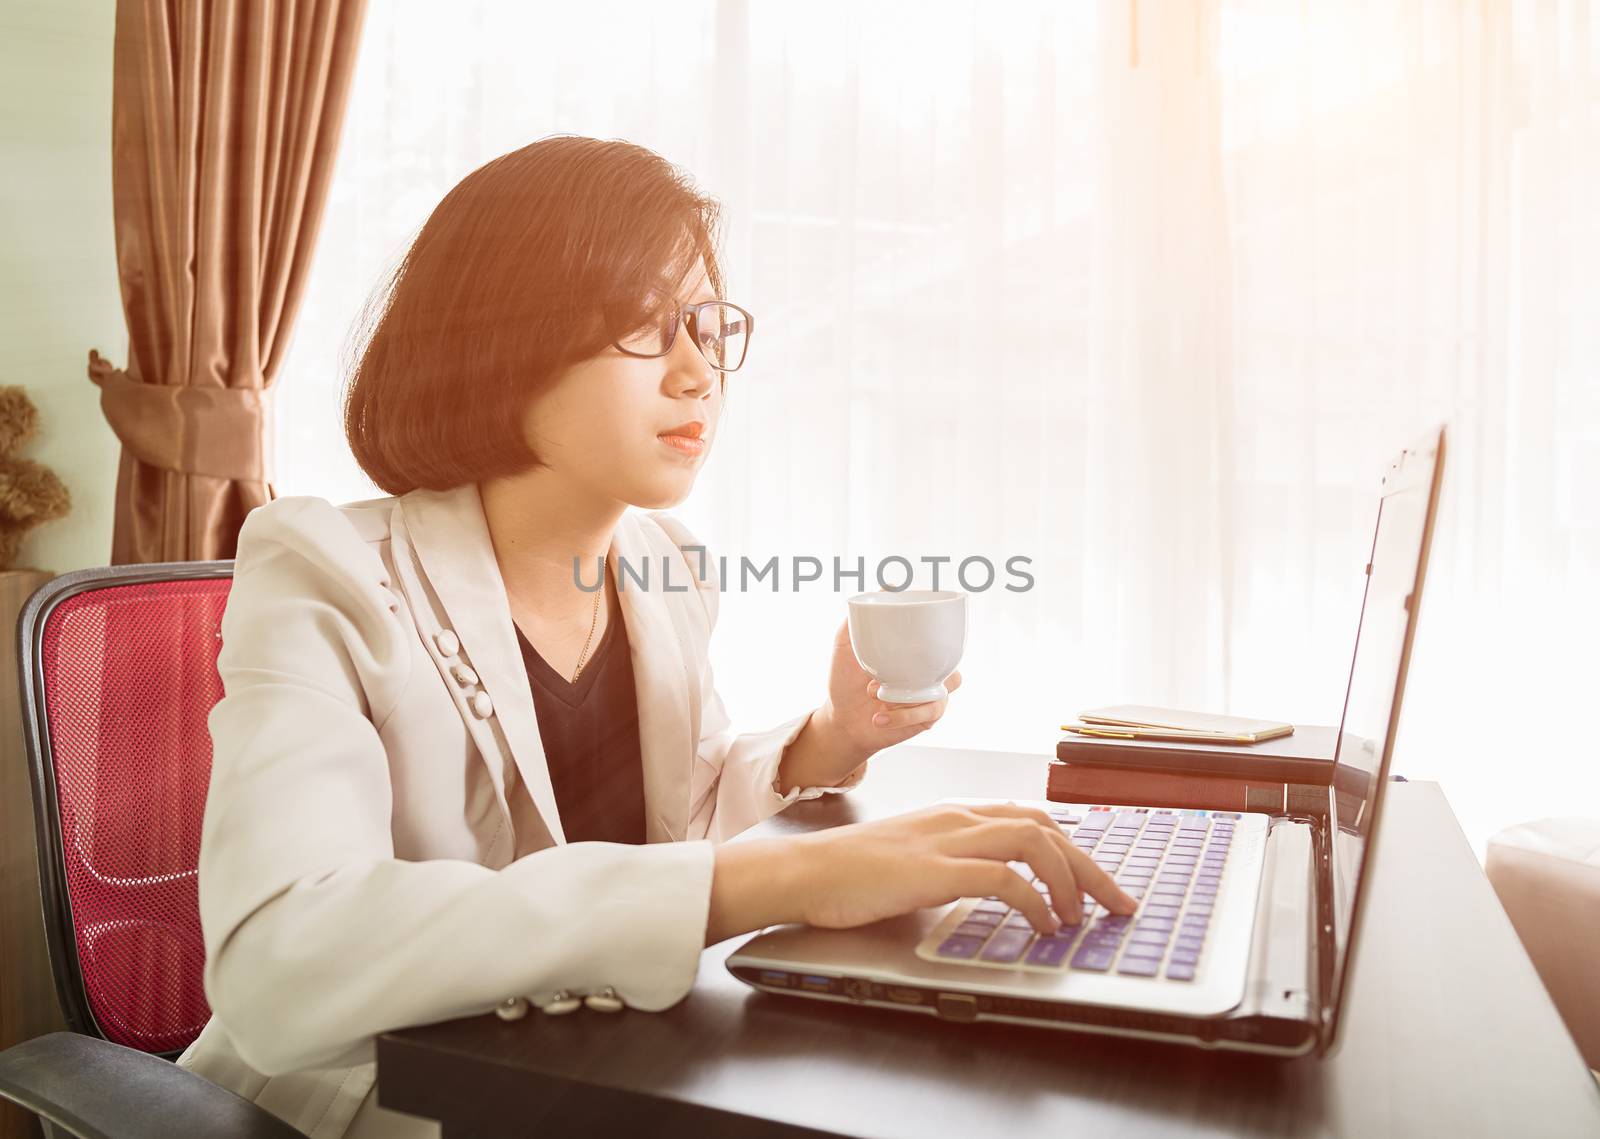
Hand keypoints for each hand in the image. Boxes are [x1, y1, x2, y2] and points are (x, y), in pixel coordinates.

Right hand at [782, 803, 1135, 933]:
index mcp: (956, 814)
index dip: (1074, 848)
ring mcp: (947, 841)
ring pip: (1034, 843)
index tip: (1099, 880)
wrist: (805, 871)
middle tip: (1119, 903)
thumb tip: (995, 888)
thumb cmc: (851, 872)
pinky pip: (1003, 879)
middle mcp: (959, 819)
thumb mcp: (914, 857)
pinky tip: (1041, 925)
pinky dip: (1034, 901)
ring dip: (1069, 882)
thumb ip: (953, 862)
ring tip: (1079, 918)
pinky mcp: (934, 870)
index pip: (1033, 818)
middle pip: (1046, 828)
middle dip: (1091, 867)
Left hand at [819, 619, 961, 758]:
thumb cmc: (845, 679)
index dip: (944, 631)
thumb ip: (859, 617)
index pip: (941, 637)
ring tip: (873, 691)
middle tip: (888, 668)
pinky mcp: (925, 718)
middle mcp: (926, 671)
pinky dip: (902, 717)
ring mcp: (928, 695)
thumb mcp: (845, 644)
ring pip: (944, 692)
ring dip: (910, 695)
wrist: (841, 719)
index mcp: (913, 650)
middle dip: (929, 666)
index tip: (925, 625)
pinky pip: (929, 714)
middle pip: (953, 665)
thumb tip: (887, 586)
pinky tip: (879, 717)